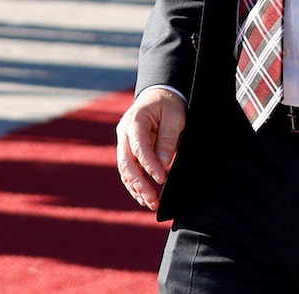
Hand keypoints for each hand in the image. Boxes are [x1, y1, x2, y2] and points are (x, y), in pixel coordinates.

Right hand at [113, 86, 185, 210]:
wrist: (159, 95)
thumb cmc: (169, 104)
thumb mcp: (174, 117)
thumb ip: (168, 139)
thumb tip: (163, 163)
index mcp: (134, 121)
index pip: (139, 147)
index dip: (149, 165)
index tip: (161, 179)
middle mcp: (124, 133)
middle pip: (127, 163)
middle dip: (139, 183)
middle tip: (153, 199)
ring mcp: (124, 142)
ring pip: (125, 170)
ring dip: (136, 188)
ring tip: (150, 203)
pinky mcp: (128, 150)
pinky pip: (129, 170)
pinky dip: (135, 184)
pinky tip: (143, 198)